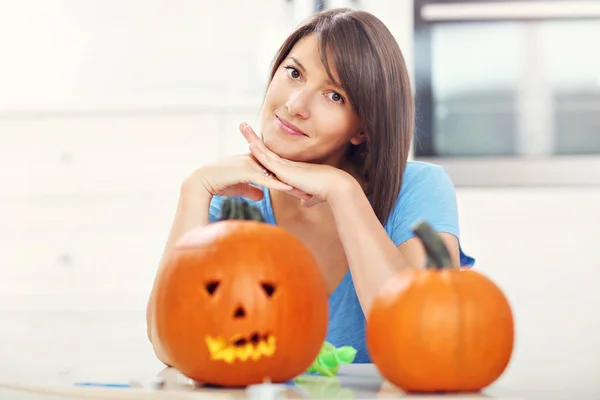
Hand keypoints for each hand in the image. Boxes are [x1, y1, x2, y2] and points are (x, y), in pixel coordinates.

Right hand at [182, 153, 311, 201]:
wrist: (200, 181)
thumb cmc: (217, 184)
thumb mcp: (238, 189)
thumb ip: (251, 190)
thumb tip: (261, 196)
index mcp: (254, 165)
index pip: (276, 173)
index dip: (289, 182)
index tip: (303, 190)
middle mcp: (254, 162)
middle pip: (279, 173)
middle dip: (295, 183)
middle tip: (311, 191)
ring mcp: (250, 165)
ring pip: (274, 175)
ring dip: (290, 185)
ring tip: (305, 193)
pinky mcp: (244, 171)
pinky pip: (263, 178)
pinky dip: (276, 183)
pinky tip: (288, 188)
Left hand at [239, 122, 351, 206]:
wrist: (335, 186)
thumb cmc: (326, 191)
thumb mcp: (312, 195)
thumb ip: (308, 198)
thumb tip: (305, 203)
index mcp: (290, 169)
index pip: (271, 158)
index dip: (261, 150)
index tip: (252, 142)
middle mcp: (286, 164)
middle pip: (265, 149)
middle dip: (253, 137)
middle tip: (243, 125)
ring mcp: (285, 166)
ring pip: (264, 151)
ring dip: (252, 138)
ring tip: (242, 126)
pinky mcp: (286, 171)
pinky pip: (269, 160)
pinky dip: (259, 152)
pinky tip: (249, 144)